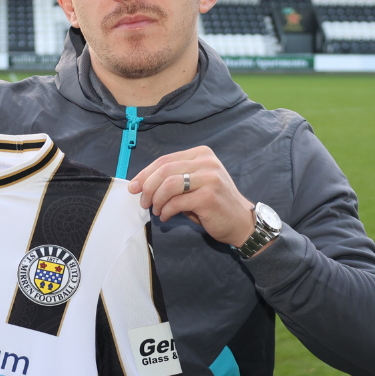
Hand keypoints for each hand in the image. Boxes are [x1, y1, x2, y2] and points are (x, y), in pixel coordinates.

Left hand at [128, 146, 256, 247]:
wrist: (240, 221)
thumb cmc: (213, 204)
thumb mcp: (194, 184)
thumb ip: (173, 179)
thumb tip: (142, 185)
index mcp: (202, 154)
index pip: (165, 160)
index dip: (145, 173)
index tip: (134, 186)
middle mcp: (207, 162)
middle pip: (165, 170)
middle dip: (148, 187)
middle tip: (143, 201)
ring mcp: (209, 178)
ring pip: (169, 185)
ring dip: (157, 200)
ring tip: (156, 210)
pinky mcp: (208, 196)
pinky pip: (176, 202)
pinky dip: (166, 211)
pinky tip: (166, 216)